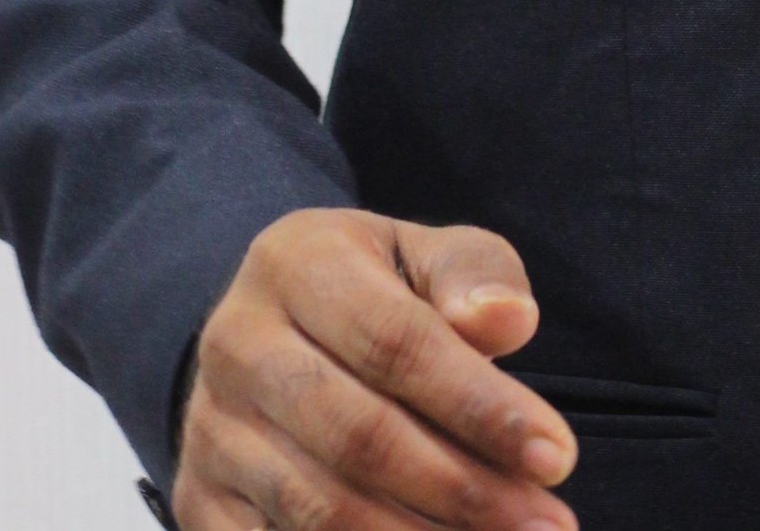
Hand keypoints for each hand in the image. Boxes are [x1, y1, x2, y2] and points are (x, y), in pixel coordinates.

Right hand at [169, 208, 578, 529]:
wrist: (263, 329)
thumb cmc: (372, 289)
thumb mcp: (422, 255)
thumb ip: (472, 275)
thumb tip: (509, 322)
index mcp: (295, 263)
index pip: (397, 343)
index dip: (479, 405)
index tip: (558, 457)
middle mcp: (237, 347)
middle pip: (359, 437)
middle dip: (465, 491)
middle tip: (549, 525)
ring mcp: (210, 434)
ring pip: (319, 511)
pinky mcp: (201, 506)